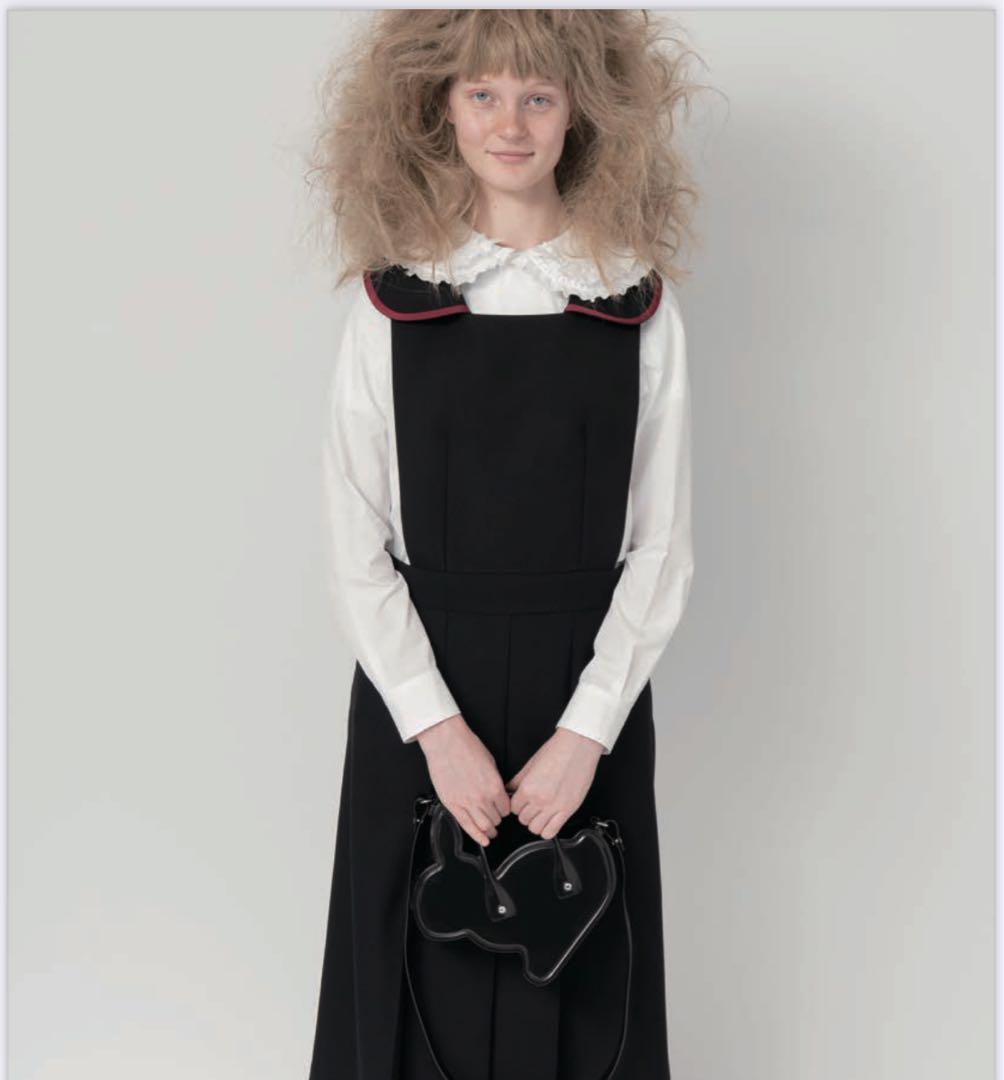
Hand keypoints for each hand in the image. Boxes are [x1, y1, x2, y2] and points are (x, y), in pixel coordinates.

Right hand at [416, 714, 510, 846]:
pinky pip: (466, 826)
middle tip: (496, 820)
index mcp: (494, 786)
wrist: (447, 742)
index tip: (503, 809)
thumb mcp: (491, 763)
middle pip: (496, 819)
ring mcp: (466, 803)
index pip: (506, 809)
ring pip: (483, 826)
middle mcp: (482, 797)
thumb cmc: (467, 747)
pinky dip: (476, 836)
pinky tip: (482, 840)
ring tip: (490, 832)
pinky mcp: (452, 805)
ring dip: (489, 830)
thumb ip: (495, 782)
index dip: (505, 810)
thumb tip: (498, 793)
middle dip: (497, 820)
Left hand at [505, 728, 603, 838]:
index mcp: (528, 787)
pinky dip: (547, 830)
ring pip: (535, 829)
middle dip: (526, 813)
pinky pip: (552, 831)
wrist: (577, 747)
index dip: (517, 805)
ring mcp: (555, 806)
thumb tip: (509, 789)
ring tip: (540, 813)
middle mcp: (540, 799)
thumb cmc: (556, 751)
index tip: (521, 802)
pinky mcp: (568, 810)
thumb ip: (518, 780)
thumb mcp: (531, 764)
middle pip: (523, 820)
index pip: (513, 808)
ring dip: (536, 822)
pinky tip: (549, 821)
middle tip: (531, 805)